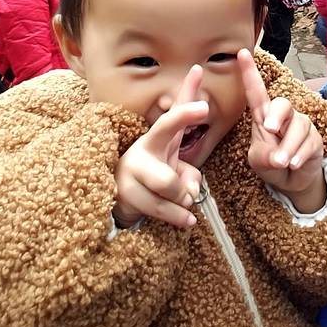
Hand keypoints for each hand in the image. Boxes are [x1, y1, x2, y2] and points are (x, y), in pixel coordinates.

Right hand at [113, 66, 206, 228]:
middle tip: (189, 195)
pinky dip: (176, 216)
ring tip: (184, 204)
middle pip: (167, 175)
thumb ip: (191, 175)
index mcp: (158, 137)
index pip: (172, 121)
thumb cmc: (156, 171)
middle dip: (181, 188)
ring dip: (180, 203)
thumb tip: (191, 193)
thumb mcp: (176, 165)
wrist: (121, 192)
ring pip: (165, 191)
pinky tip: (186, 219)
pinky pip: (157, 208)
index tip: (205, 107)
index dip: (187, 114)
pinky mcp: (124, 194)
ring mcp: (130, 172)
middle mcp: (141, 151)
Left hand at [238, 49, 325, 212]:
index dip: (250, 72)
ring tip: (282, 162)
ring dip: (288, 147)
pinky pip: (309, 143)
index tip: (241, 53)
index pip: (256, 92)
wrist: (292, 180)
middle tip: (270, 129)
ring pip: (298, 127)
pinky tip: (293, 164)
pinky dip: (299, 155)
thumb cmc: (270, 163)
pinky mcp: (315, 139)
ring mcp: (301, 125)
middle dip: (277, 115)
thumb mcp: (258, 160)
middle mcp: (284, 116)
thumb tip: (279, 158)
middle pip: (283, 104)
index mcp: (264, 115)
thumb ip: (263, 156)